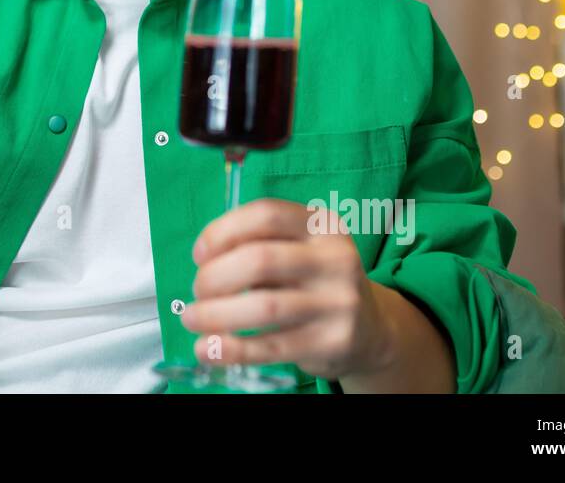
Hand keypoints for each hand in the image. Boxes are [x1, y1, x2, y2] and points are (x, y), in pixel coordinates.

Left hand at [181, 198, 393, 380]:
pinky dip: (232, 349)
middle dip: (214, 276)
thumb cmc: (315, 282)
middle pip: (259, 260)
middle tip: (198, 290)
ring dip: (216, 314)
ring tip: (193, 318)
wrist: (371, 329)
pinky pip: (272, 346)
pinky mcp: (333, 341)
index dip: (222, 231)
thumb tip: (204, 262)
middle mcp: (335, 259)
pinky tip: (208, 348)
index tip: (199, 255)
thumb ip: (260, 245)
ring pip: (264, 306)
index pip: (265, 214)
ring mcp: (338, 301)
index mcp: (322, 225)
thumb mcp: (300, 250)